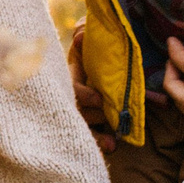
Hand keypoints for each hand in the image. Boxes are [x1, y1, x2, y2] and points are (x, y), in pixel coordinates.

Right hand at [65, 23, 112, 148]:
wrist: (107, 61)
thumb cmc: (96, 50)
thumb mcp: (88, 41)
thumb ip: (84, 35)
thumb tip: (80, 36)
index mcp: (71, 75)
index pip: (72, 88)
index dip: (84, 94)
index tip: (99, 99)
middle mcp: (72, 96)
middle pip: (77, 111)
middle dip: (95, 116)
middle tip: (112, 117)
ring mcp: (78, 112)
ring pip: (83, 127)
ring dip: (96, 136)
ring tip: (111, 143)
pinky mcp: (88, 125)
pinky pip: (90, 139)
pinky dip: (100, 144)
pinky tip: (110, 147)